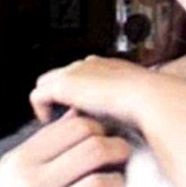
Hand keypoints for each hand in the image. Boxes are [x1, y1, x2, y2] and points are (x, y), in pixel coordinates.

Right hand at [0, 110, 130, 186]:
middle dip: (117, 149)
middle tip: (121, 157)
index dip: (100, 128)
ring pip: (99, 178)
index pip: (76, 126)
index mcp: (22, 158)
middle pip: (93, 146)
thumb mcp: (13, 169)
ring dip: (117, 179)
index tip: (105, 137)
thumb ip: (46, 142)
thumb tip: (78, 113)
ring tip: (116, 182)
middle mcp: (31, 180)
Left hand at [30, 55, 147, 124]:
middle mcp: (89, 64)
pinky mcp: (63, 84)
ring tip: (53, 119)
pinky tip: (48, 121)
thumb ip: (124, 106)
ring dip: (49, 99)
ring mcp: (75, 72)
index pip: (85, 72)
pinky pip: (39, 95)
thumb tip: (123, 122)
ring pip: (47, 82)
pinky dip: (40, 108)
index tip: (81, 110)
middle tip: (64, 115)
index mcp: (108, 65)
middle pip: (63, 74)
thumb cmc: (147, 102)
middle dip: (60, 92)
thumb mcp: (136, 102)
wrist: (145, 97)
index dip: (79, 90)